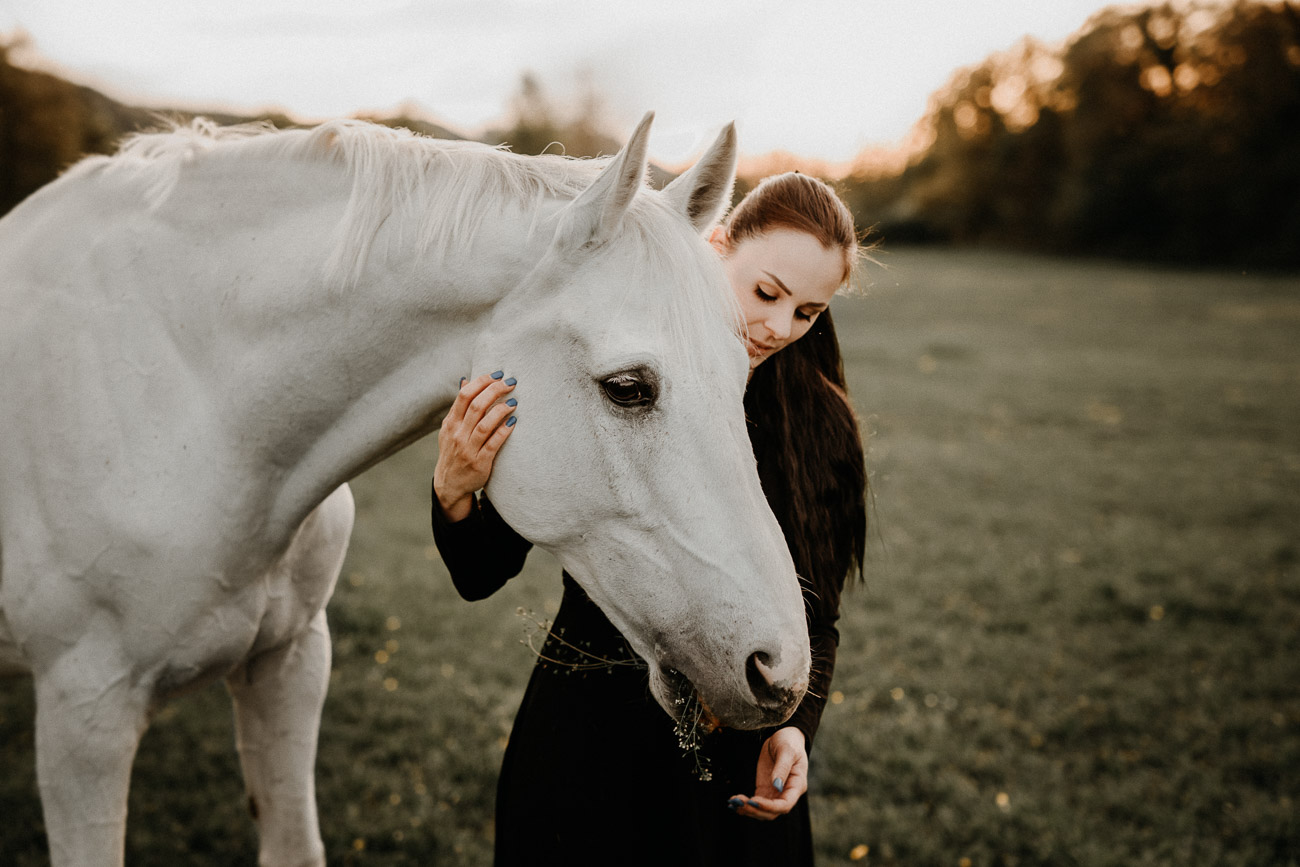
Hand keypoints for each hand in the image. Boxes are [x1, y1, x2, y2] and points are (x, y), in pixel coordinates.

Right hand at [434, 372, 517, 520]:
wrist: (450, 484)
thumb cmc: (454, 451)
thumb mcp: (450, 428)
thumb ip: (459, 406)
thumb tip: (466, 380)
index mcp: (451, 423)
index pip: (464, 396)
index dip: (482, 382)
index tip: (497, 375)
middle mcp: (458, 434)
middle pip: (476, 406)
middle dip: (495, 391)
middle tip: (511, 383)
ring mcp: (468, 449)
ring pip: (484, 424)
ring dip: (501, 410)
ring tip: (514, 401)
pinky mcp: (480, 463)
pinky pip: (493, 444)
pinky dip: (503, 431)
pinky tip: (513, 422)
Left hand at [728, 727, 807, 820]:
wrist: (783, 736)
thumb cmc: (789, 742)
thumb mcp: (786, 751)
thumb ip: (782, 768)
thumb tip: (777, 785)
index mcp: (797, 785)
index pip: (785, 805)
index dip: (770, 807)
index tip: (755, 801)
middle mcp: (786, 793)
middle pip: (772, 812)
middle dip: (755, 811)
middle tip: (740, 803)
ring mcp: (775, 793)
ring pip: (762, 811)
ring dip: (748, 810)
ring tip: (734, 803)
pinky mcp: (765, 790)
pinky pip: (756, 803)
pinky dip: (745, 805)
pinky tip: (733, 802)